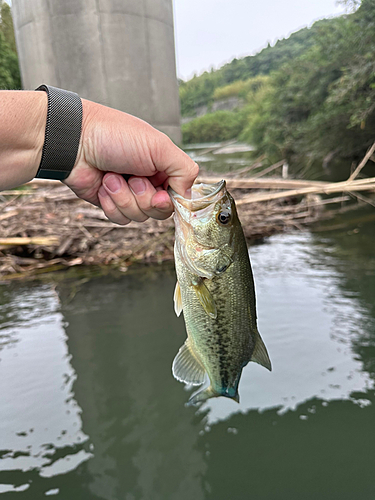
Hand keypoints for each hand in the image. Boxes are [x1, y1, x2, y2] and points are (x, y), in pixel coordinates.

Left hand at [64, 100, 197, 224]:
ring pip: (139, 216)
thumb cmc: (114, 135)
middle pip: (160, 211)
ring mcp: (129, 194)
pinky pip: (120, 219)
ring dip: (124, 197)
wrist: (74, 141)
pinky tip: (103, 185)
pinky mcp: (111, 203)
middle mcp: (149, 181)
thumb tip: (187, 196)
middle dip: (144, 197)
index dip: (170, 201)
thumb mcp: (159, 146)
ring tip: (112, 176)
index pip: (179, 196)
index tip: (161, 196)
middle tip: (133, 177)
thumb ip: (185, 170)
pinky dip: (111, 203)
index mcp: (163, 166)